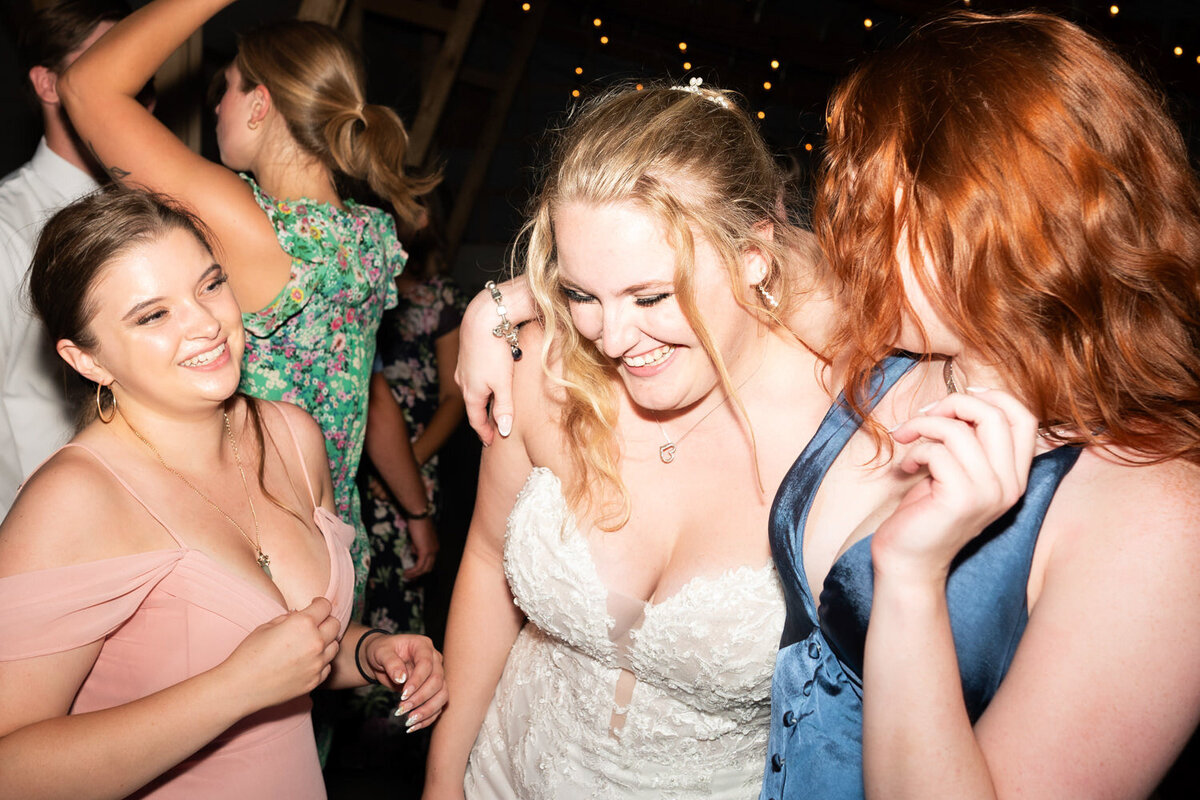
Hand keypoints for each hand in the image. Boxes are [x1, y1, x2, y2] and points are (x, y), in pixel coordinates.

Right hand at [223, 597, 340, 712]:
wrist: (241, 687)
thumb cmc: (249, 654)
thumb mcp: (266, 626)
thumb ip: (288, 618)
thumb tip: (300, 614)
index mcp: (303, 624)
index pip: (325, 606)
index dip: (319, 603)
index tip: (315, 605)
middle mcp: (315, 642)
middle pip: (335, 624)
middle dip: (326, 621)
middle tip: (315, 624)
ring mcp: (317, 663)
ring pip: (335, 646)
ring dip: (326, 641)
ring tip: (311, 643)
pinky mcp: (315, 680)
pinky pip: (327, 666)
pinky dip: (321, 661)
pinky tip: (308, 661)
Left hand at [363, 633, 446, 732]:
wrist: (381, 661)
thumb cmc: (381, 652)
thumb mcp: (381, 653)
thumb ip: (391, 663)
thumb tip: (401, 678)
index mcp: (423, 646)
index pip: (427, 665)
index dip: (417, 681)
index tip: (403, 695)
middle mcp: (434, 660)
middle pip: (438, 681)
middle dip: (420, 698)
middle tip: (402, 709)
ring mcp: (436, 675)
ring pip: (442, 695)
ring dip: (427, 710)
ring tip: (409, 721)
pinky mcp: (434, 691)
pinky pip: (437, 706)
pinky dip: (427, 718)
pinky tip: (413, 727)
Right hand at [403, 516, 438, 579]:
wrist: (419, 515)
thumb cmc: (418, 523)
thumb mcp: (417, 537)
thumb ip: (416, 546)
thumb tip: (413, 552)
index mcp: (435, 547)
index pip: (430, 562)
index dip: (422, 569)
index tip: (413, 573)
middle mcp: (435, 551)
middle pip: (428, 568)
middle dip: (419, 575)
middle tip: (409, 578)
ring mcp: (431, 552)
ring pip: (423, 569)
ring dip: (414, 574)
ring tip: (405, 576)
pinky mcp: (425, 552)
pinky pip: (419, 566)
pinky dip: (413, 571)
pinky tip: (406, 572)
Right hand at [455, 282, 520, 445]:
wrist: (483, 319)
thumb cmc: (494, 351)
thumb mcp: (503, 383)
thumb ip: (504, 408)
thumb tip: (503, 431)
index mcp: (471, 393)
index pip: (476, 421)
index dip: (484, 433)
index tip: (491, 443)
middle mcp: (463, 383)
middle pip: (474, 406)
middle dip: (483, 418)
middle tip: (494, 428)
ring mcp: (463, 369)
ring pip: (474, 390)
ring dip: (483, 400)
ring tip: (494, 406)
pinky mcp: (467, 356)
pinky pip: (474, 377)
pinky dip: (483, 385)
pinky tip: (492, 380)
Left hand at [874, 389, 1038, 582]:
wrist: (909, 560)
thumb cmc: (926, 511)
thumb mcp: (956, 470)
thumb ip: (969, 441)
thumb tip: (961, 399)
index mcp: (1014, 477)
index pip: (1025, 419)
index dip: (993, 397)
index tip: (958, 398)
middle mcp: (1010, 486)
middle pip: (995, 415)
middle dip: (953, 403)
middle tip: (924, 415)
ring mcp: (989, 493)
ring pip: (961, 430)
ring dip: (924, 426)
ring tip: (907, 439)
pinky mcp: (962, 499)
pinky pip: (938, 451)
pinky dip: (915, 451)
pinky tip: (906, 469)